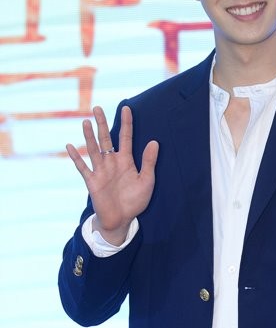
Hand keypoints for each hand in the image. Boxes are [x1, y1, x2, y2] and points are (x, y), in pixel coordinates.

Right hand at [66, 105, 158, 243]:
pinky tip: (70, 146)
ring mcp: (101, 170)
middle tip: (97, 107)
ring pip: (93, 149)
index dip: (126, 123)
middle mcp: (112, 162)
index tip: (126, 108)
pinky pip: (83, 167)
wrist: (122, 219)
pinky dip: (76, 157)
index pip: (125, 137)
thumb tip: (155, 141)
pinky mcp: (92, 181)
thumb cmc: (135, 201)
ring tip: (86, 121)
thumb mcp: (147, 181)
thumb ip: (149, 162)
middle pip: (105, 138)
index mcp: (126, 160)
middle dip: (102, 123)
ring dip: (89, 136)